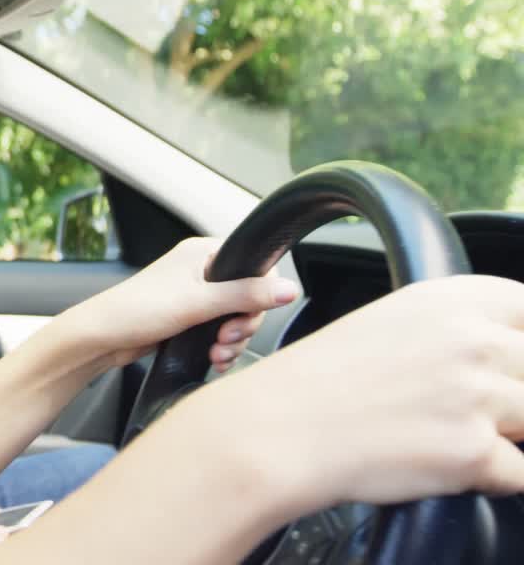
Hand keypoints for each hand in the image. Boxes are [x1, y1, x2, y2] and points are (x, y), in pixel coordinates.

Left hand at [61, 237, 299, 367]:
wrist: (101, 338)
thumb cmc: (137, 310)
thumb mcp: (198, 302)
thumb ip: (245, 295)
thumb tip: (290, 289)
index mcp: (203, 252)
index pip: (254, 265)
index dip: (260, 293)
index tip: (247, 315)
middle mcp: (200, 270)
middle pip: (248, 297)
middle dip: (243, 325)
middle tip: (226, 338)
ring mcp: (193, 295)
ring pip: (234, 319)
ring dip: (232, 341)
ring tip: (217, 353)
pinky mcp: (187, 319)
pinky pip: (218, 332)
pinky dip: (221, 347)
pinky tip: (213, 359)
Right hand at [197, 275, 523, 511]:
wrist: (276, 429)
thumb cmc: (321, 380)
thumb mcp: (392, 324)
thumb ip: (458, 329)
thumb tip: (510, 354)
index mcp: (453, 298)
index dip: (522, 341)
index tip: (508, 364)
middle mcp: (472, 339)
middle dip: (514, 396)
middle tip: (469, 408)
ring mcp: (478, 396)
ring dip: (507, 436)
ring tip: (452, 436)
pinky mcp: (474, 453)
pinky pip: (523, 475)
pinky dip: (495, 478)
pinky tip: (446, 465)